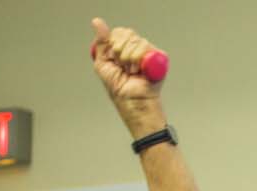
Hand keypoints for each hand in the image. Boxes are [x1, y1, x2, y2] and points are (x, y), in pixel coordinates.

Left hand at [90, 18, 165, 133]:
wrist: (133, 103)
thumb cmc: (120, 91)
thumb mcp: (103, 64)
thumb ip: (101, 43)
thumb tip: (97, 22)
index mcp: (123, 49)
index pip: (118, 33)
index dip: (113, 44)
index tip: (114, 61)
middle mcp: (136, 49)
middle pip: (126, 33)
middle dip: (120, 52)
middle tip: (124, 68)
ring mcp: (148, 53)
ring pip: (136, 40)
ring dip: (129, 59)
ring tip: (133, 72)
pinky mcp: (159, 57)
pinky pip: (147, 47)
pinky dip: (139, 59)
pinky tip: (140, 71)